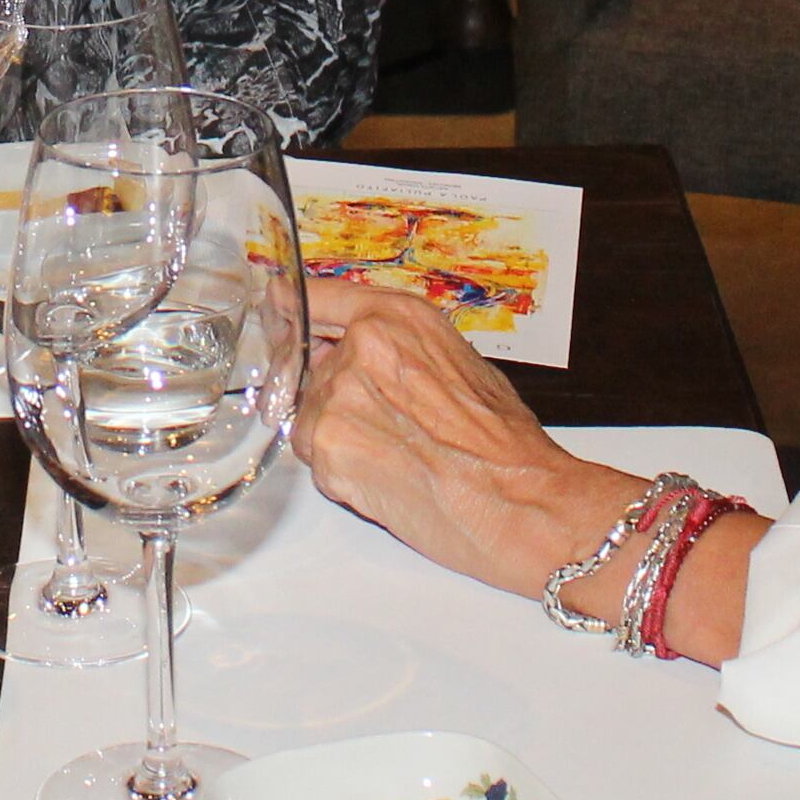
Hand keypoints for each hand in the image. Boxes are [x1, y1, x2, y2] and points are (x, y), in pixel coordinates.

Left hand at [300, 291, 767, 659]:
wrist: (522, 502)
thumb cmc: (506, 445)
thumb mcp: (461, 364)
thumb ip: (400, 350)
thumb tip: (361, 355)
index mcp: (396, 319)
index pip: (319, 298)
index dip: (297, 311)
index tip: (278, 310)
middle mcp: (362, 347)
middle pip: (312, 370)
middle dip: (337, 400)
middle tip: (390, 431)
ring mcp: (339, 398)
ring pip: (310, 418)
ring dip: (340, 441)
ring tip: (397, 459)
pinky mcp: (328, 449)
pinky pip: (315, 461)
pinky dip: (342, 475)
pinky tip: (388, 481)